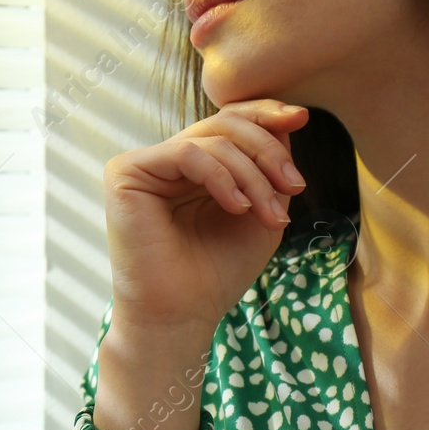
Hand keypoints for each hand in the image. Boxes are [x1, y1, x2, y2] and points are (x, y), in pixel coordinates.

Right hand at [101, 99, 309, 338]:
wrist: (181, 316)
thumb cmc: (218, 271)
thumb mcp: (260, 210)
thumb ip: (271, 167)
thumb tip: (288, 118)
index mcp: (196, 166)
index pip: (229, 121)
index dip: (265, 113)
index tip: (302, 118)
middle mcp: (168, 159)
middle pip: (225, 124)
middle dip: (268, 150)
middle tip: (295, 185)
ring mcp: (145, 164)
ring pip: (211, 140)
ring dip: (253, 175)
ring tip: (269, 215)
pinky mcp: (126, 172)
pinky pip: (186, 154)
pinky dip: (222, 177)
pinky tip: (238, 208)